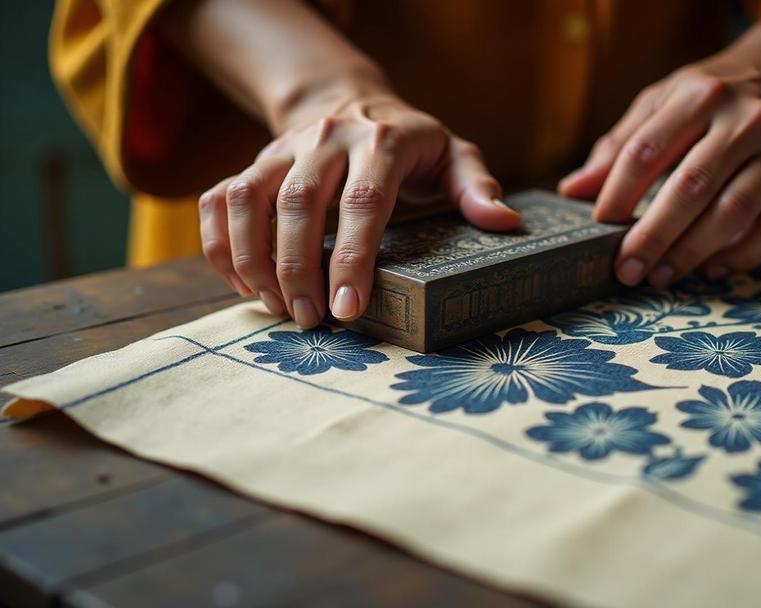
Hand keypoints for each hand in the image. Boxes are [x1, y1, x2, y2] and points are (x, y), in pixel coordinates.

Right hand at [199, 91, 519, 327]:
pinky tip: (242, 285)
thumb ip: (475, 187)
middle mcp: (326, 139)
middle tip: (311, 321)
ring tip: (277, 308)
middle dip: (299, 270)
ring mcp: (283, 150)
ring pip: (247, 200)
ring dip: (253, 260)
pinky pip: (218, 201)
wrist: (352, 103)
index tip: (348, 308)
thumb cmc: (410, 144)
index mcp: (382, 142)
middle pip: (298, 204)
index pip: (363, 202)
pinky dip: (219, 245)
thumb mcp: (453, 155)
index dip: (353, 258)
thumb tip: (504, 224)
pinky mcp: (254, 163)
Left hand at [558, 49, 760, 286]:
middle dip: (653, 236)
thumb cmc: (711, 97)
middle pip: (691, 186)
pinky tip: (709, 270)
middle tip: (626, 269)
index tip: (597, 225)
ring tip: (661, 275)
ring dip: (692, 252)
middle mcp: (747, 119)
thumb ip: (619, 146)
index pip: (648, 149)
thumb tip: (572, 191)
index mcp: (700, 95)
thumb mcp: (661, 102)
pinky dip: (740, 257)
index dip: (618, 193)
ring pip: (733, 212)